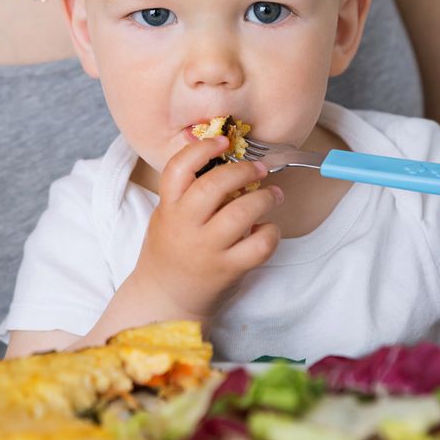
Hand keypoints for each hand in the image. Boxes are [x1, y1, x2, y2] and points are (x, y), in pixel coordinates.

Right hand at [127, 136, 280, 320]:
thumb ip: (186, 192)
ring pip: (241, 213)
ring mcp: (207, 249)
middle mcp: (186, 226)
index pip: (179, 168)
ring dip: (264, 198)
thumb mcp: (167, 216)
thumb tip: (221, 158)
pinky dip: (271, 233)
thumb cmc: (171, 251)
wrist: (165, 298)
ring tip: (274, 196)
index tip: (223, 141)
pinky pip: (259, 245)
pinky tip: (268, 229)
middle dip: (243, 170)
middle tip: (260, 169)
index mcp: (169, 208)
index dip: (202, 149)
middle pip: (214, 186)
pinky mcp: (228, 269)